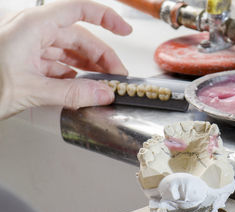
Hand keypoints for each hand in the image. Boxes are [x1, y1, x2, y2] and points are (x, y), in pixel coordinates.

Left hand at [0, 0, 132, 119]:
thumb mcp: (31, 90)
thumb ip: (72, 94)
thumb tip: (103, 94)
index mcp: (34, 26)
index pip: (79, 10)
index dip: (106, 18)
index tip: (124, 30)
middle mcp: (33, 31)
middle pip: (78, 37)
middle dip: (101, 56)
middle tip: (116, 76)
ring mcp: (29, 46)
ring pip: (69, 52)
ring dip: (88, 68)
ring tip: (102, 83)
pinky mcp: (26, 61)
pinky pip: (57, 64)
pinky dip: (71, 76)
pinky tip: (79, 87)